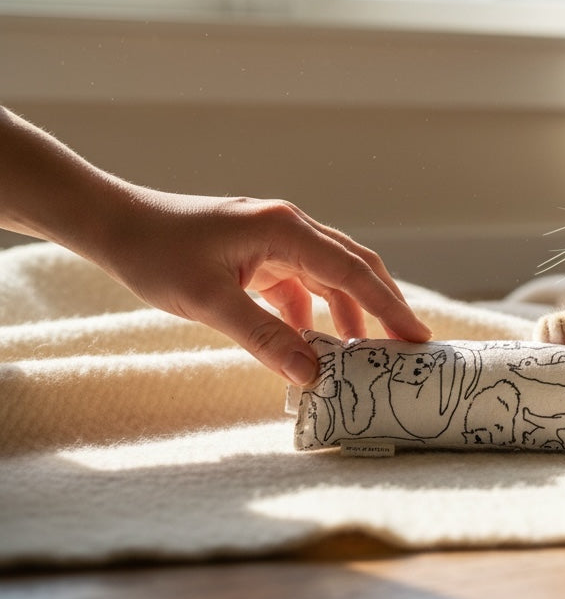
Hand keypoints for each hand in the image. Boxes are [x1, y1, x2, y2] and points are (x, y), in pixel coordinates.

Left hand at [94, 188, 431, 384]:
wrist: (114, 225)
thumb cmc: (156, 254)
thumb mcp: (209, 302)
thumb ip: (264, 337)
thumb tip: (312, 374)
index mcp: (285, 229)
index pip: (353, 270)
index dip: (389, 305)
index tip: (417, 336)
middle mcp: (290, 227)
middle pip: (354, 266)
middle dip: (383, 305)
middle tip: (408, 345)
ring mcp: (276, 238)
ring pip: (330, 276)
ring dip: (348, 312)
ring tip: (364, 353)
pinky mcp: (261, 253)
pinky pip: (301, 284)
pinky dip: (313, 313)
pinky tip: (311, 343)